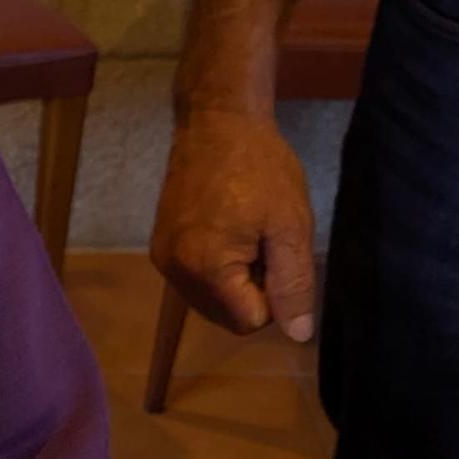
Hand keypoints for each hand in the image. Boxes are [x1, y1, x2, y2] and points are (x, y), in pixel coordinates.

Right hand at [151, 108, 315, 339]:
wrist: (217, 123)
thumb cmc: (261, 168)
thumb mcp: (290, 226)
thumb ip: (294, 285)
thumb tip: (299, 336)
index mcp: (206, 268)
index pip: (250, 322)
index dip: (274, 294)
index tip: (275, 251)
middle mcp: (175, 271)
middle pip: (227, 316)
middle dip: (252, 290)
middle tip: (262, 241)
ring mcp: (163, 259)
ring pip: (211, 301)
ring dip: (234, 280)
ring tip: (244, 233)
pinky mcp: (159, 246)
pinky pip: (195, 280)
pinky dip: (214, 267)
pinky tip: (225, 229)